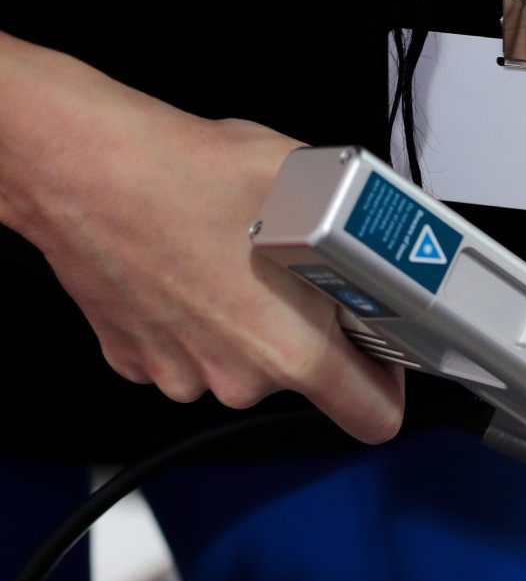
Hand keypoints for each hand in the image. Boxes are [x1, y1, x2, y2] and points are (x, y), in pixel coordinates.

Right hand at [0, 36, 403, 442]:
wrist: (78, 163)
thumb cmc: (182, 171)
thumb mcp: (308, 188)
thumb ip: (363, 239)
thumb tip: (391, 247)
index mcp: (290, 351)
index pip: (375, 416)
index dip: (389, 383)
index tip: (382, 352)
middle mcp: (236, 377)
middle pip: (305, 379)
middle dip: (309, 330)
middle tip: (292, 271)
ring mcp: (182, 373)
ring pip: (243, 363)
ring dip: (247, 322)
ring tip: (230, 260)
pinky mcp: (137, 359)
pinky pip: (190, 351)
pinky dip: (196, 319)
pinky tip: (187, 268)